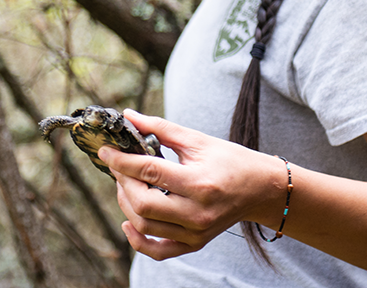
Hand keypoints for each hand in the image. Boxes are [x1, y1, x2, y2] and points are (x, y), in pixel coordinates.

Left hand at [97, 109, 284, 259]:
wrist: (260, 189)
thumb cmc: (230, 160)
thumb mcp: (197, 140)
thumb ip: (160, 128)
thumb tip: (128, 116)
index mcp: (199, 183)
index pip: (149, 172)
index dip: (121, 160)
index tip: (105, 151)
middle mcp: (197, 212)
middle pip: (142, 203)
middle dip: (122, 181)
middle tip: (118, 165)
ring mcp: (196, 232)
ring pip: (144, 225)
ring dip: (125, 203)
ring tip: (125, 184)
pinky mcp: (195, 243)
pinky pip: (158, 250)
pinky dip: (137, 240)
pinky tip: (128, 221)